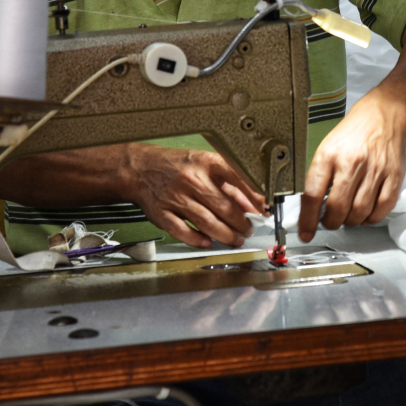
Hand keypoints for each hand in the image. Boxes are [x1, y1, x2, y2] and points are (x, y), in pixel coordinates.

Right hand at [116, 143, 265, 248]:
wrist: (141, 168)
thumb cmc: (178, 166)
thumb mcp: (206, 165)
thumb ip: (229, 184)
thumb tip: (252, 205)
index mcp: (206, 163)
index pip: (237, 179)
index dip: (254, 197)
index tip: (264, 209)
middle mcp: (191, 179)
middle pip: (223, 207)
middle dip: (241, 223)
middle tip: (249, 229)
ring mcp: (175, 197)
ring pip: (206, 222)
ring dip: (225, 235)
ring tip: (235, 239)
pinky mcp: (162, 213)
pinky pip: (182, 231)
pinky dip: (197, 239)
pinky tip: (208, 242)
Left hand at [298, 92, 405, 241]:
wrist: (385, 116)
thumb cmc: (353, 134)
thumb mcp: (327, 148)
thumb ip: (319, 177)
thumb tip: (311, 209)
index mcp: (329, 155)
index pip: (313, 194)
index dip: (307, 220)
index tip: (306, 233)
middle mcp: (352, 163)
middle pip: (338, 208)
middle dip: (331, 222)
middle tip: (330, 221)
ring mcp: (375, 170)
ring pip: (360, 212)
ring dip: (351, 221)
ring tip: (348, 216)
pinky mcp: (393, 176)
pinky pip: (382, 209)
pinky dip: (372, 218)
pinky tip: (366, 213)